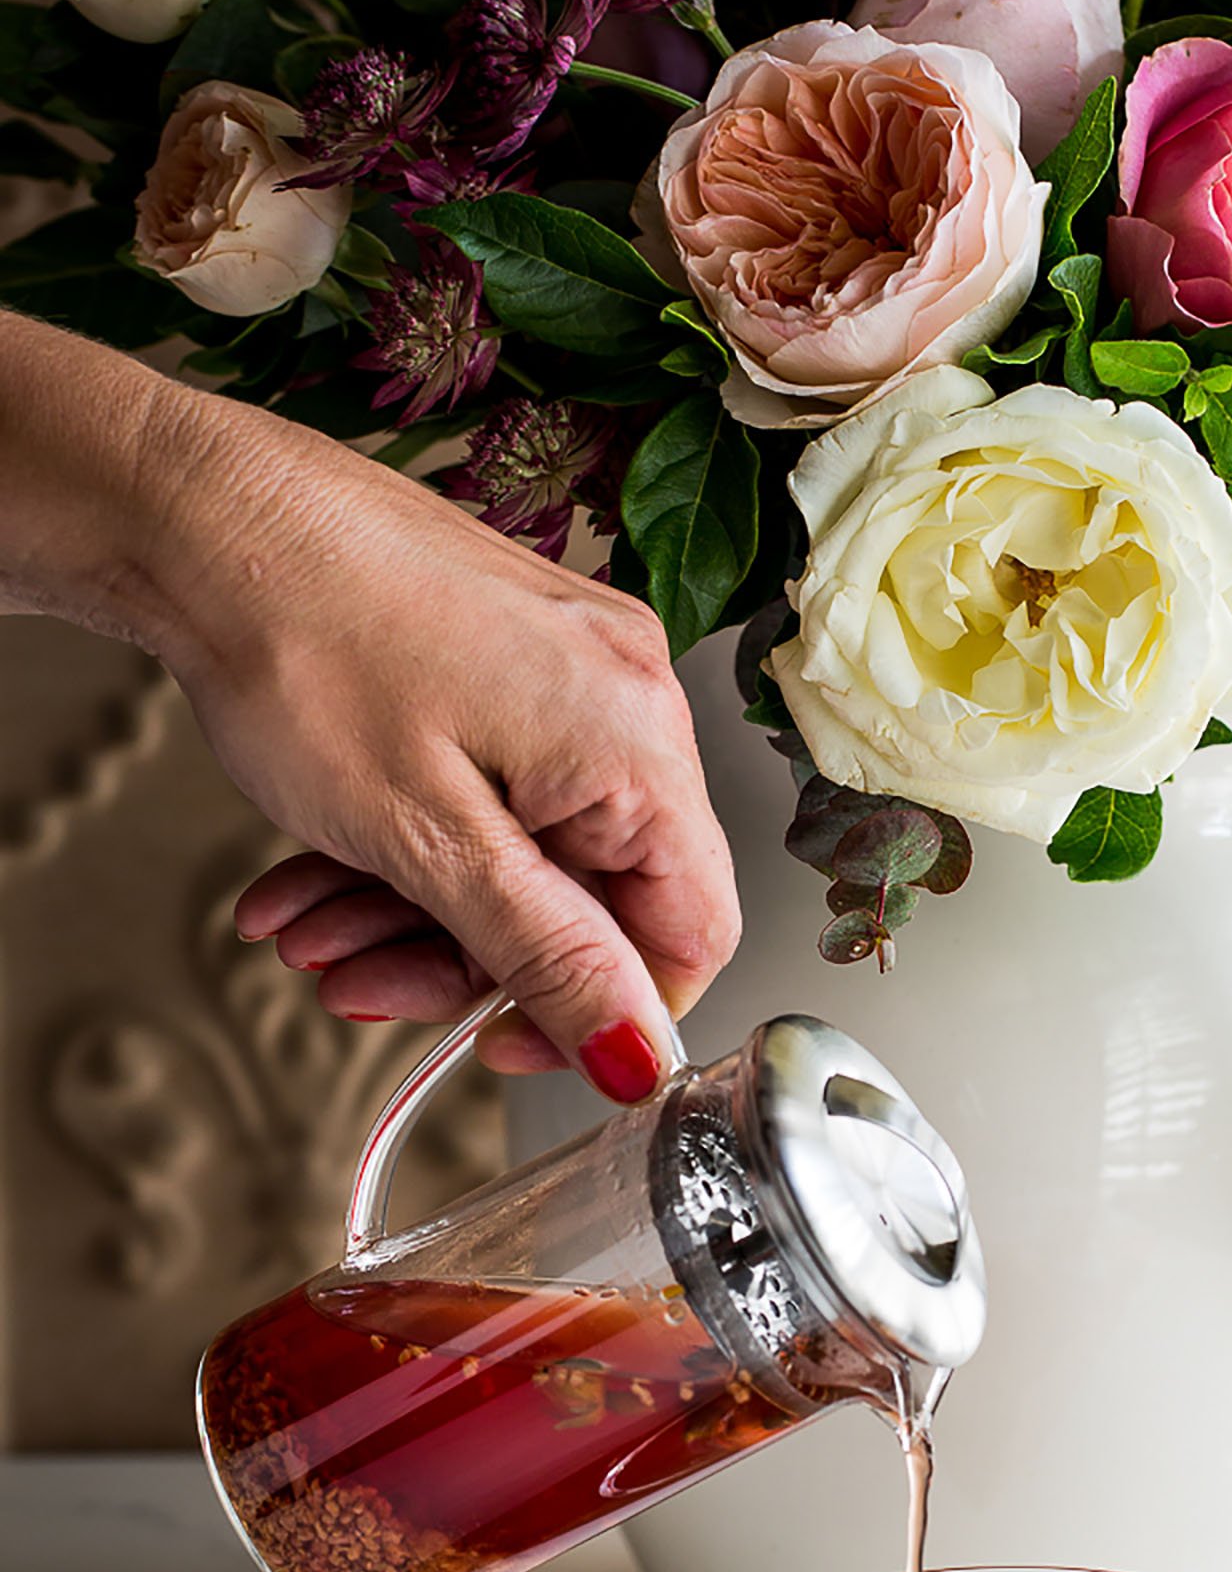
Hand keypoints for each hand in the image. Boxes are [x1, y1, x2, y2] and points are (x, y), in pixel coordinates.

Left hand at [194, 425, 737, 1094]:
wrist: (199, 512)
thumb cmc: (300, 642)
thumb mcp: (428, 841)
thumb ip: (547, 957)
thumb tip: (638, 1059)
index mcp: (636, 741)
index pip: (691, 930)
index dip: (606, 1013)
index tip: (500, 1042)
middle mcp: (624, 694)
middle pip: (594, 893)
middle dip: (466, 960)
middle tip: (359, 985)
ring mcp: (566, 666)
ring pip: (524, 846)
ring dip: (411, 913)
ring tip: (305, 931)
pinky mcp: (505, 654)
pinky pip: (486, 787)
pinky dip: (405, 844)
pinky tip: (311, 875)